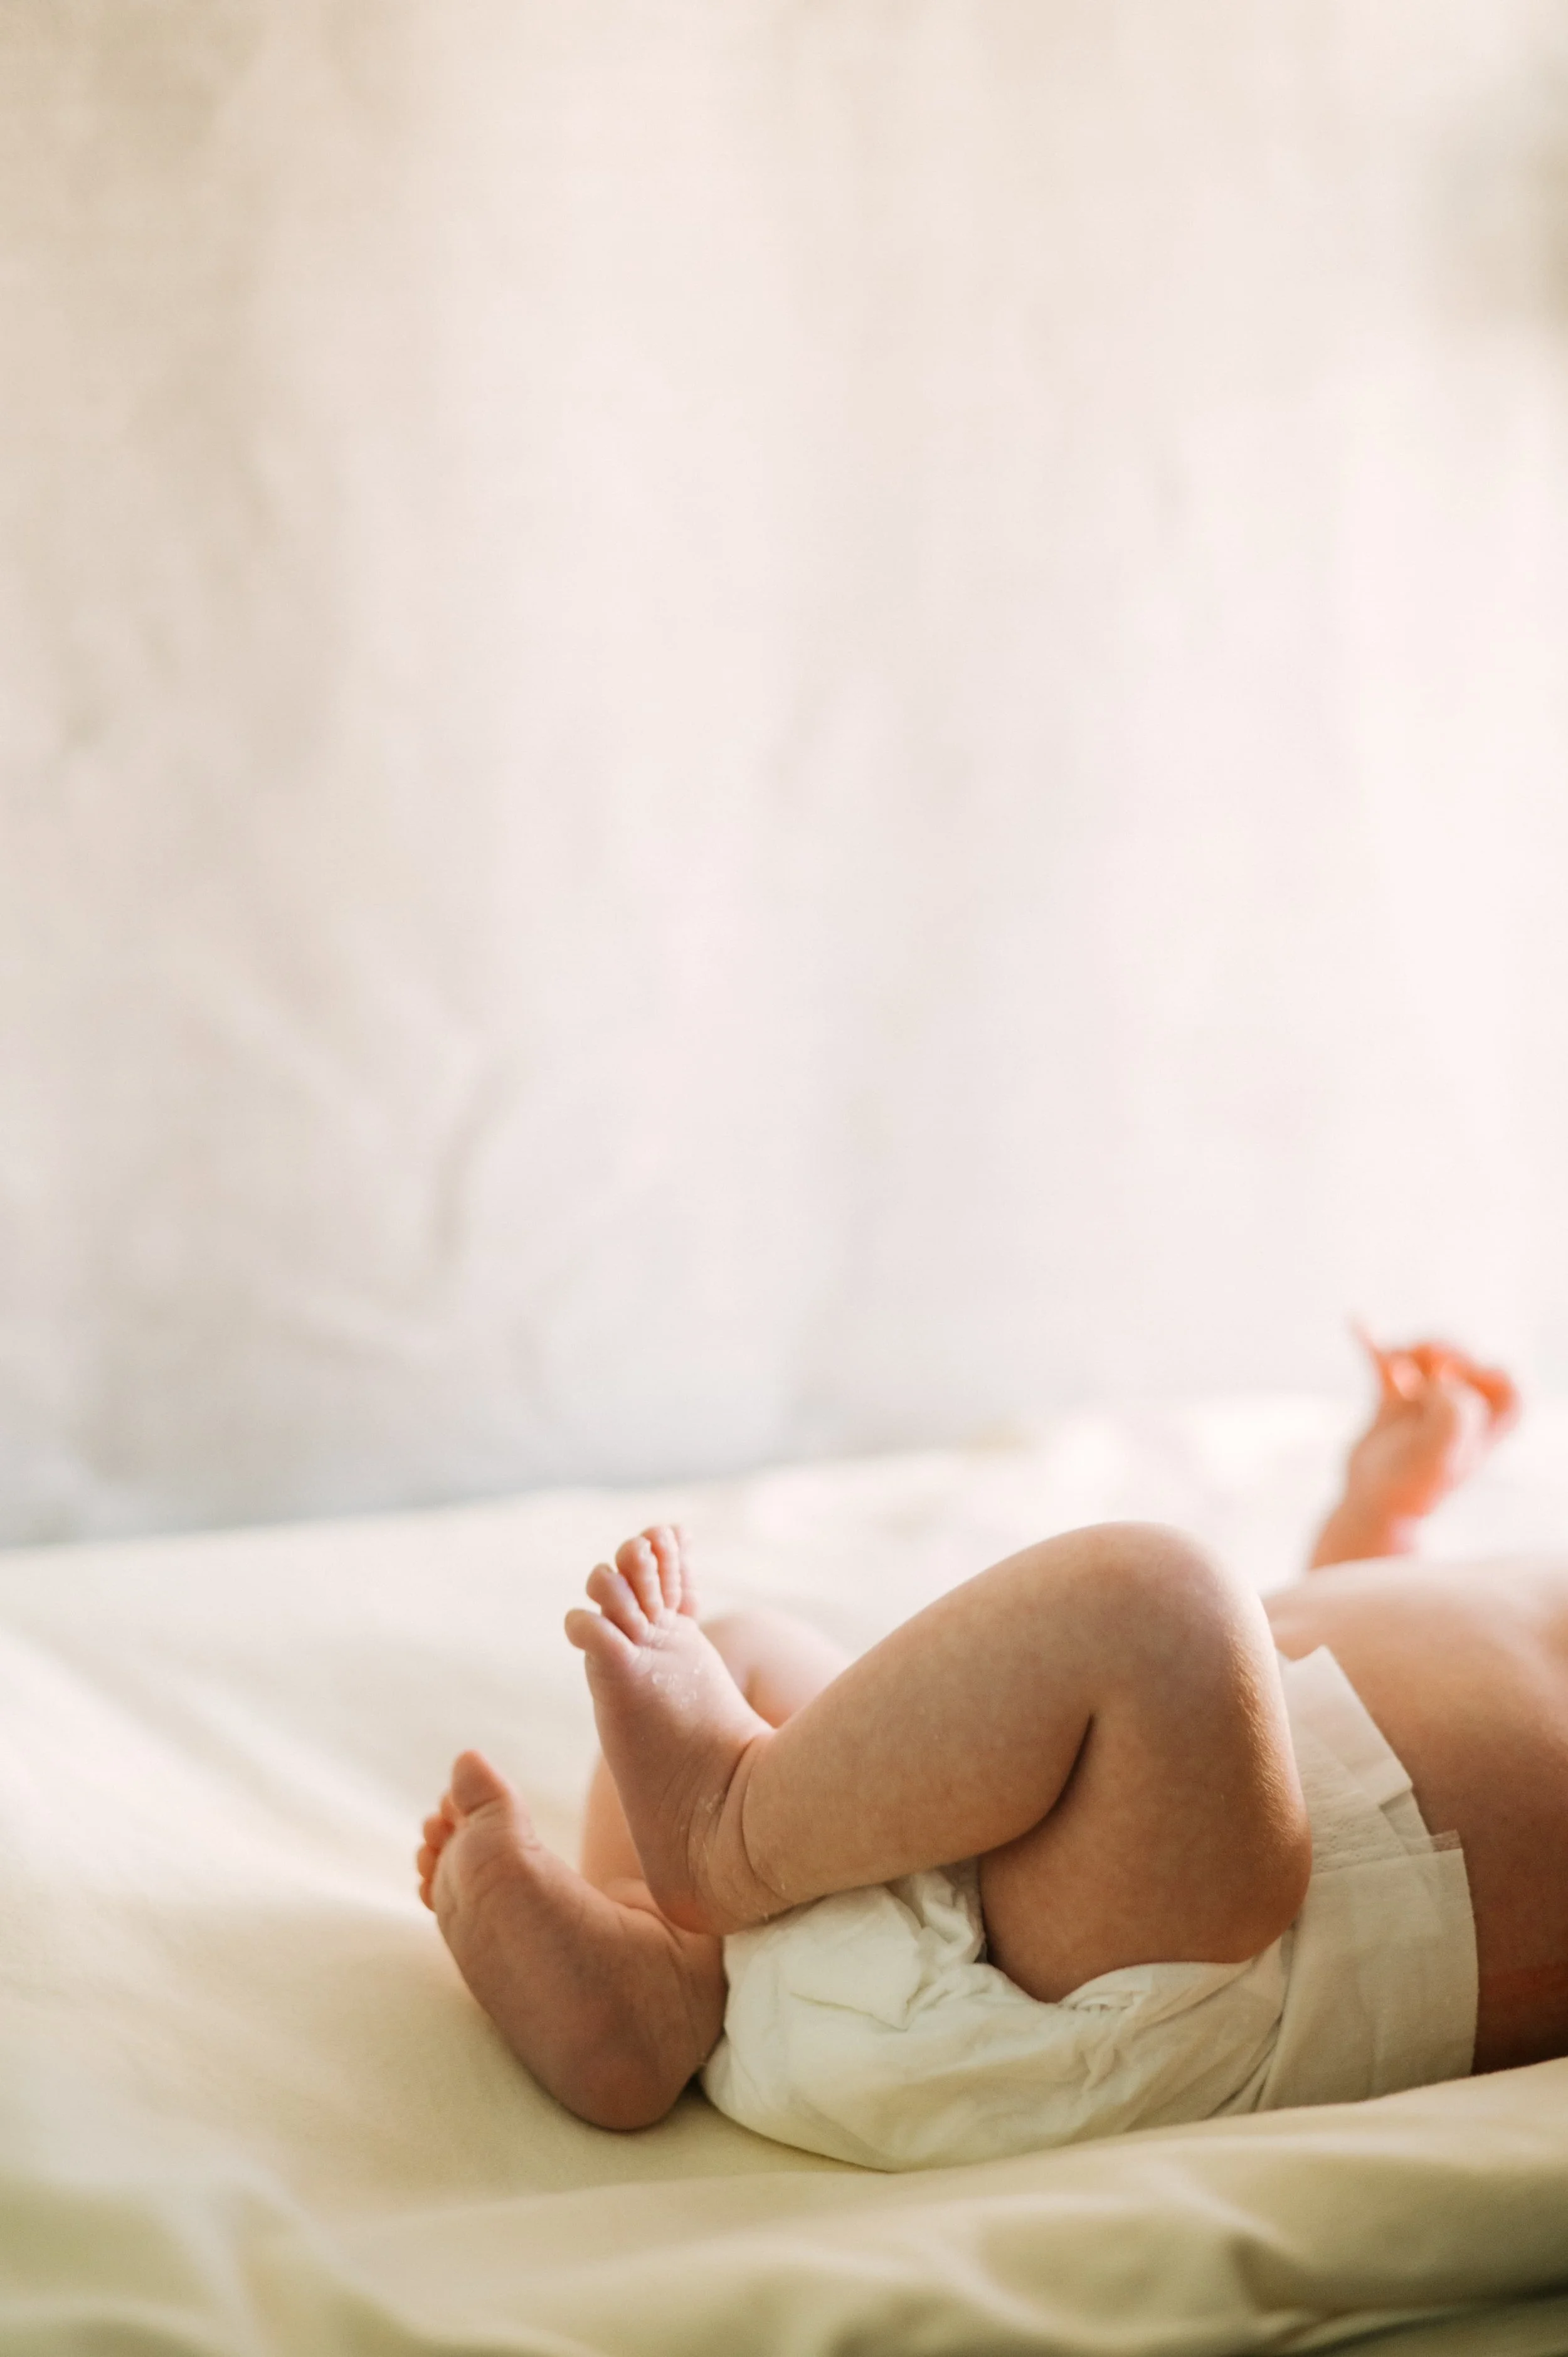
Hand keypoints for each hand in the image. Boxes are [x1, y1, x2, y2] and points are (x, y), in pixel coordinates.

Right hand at [1342, 1327, 1519, 1523]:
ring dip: (1410, 1350)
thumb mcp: (1441, 1456)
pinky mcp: (1393, 1402)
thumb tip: (1440, 1378)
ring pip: (1426, 1358)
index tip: (1457, 1383)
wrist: (1369, 1505)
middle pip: (1463, 1361)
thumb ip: (1453, 1415)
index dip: (1487, 1375)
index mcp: (1487, 1429)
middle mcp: (1460, 1413)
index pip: (1507, 1387)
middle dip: (1444, 1352)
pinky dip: (1372, 1342)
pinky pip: (1385, 1363)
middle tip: (1425, 1361)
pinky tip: (1357, 1322)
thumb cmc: (1411, 1486)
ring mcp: (1425, 1405)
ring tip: (1394, 1364)